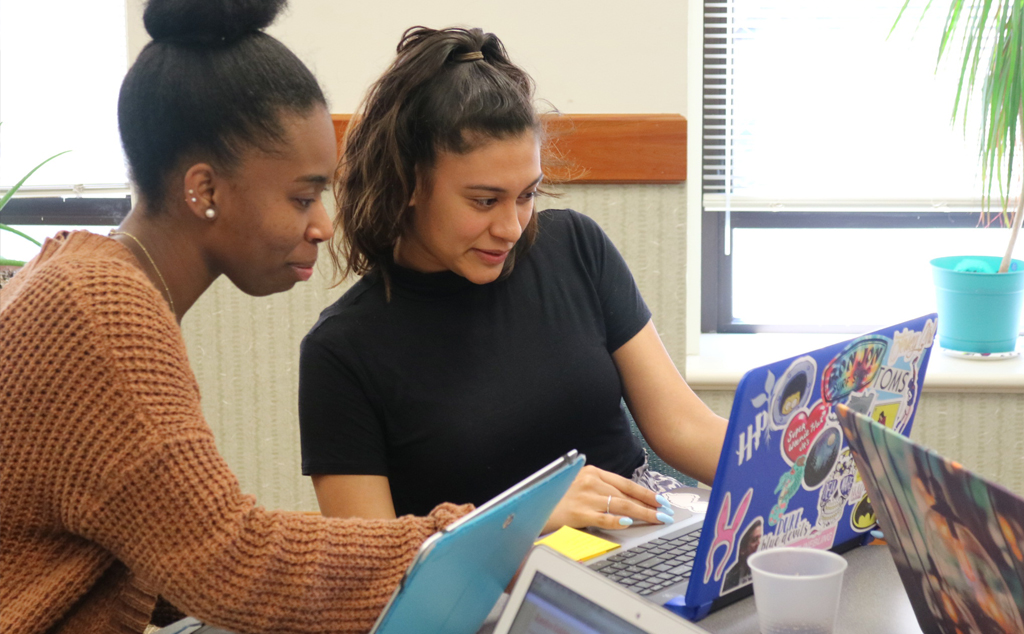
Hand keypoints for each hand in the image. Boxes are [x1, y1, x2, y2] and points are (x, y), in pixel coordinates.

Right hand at [542, 465, 674, 532]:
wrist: (534, 506)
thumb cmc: (559, 498)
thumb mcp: (581, 485)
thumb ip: (601, 489)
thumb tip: (628, 501)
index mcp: (593, 472)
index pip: (626, 484)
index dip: (646, 493)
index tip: (661, 501)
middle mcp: (590, 482)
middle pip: (627, 495)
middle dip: (649, 505)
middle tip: (665, 513)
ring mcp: (584, 497)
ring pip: (620, 505)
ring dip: (642, 514)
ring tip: (656, 520)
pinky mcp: (578, 513)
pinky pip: (603, 517)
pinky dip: (618, 520)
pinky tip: (630, 523)